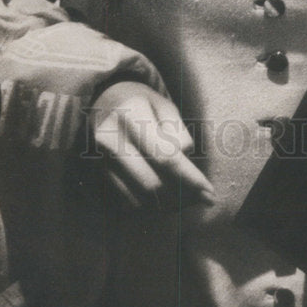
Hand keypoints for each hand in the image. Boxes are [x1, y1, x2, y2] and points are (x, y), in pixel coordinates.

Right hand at [88, 81, 214, 208]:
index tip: (209, 192)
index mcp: (131, 113)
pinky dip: (150, 206)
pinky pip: (127, 202)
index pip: (165, 157)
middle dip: (181, 196)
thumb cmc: (140, 102)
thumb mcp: (164, 105)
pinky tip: (166, 199)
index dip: (189, 178)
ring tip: (187, 199)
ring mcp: (99, 160)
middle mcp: (110, 138)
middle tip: (202, 198)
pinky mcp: (97, 175)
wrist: (101, 100)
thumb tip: (189, 168)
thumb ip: (179, 134)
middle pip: (151, 184)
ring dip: (168, 205)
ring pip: (139, 198)